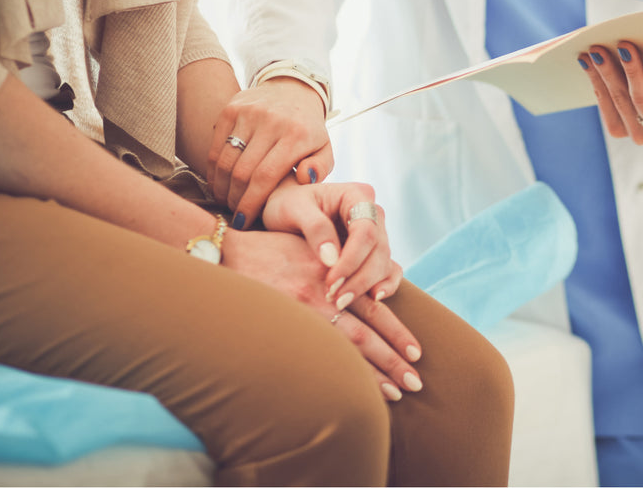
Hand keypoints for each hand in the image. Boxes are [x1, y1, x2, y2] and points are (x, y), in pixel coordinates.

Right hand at [206, 79, 332, 226]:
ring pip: (225, 161)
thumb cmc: (308, 130)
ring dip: (222, 187)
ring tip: (226, 200)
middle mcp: (271, 121)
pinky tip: (219, 183)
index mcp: (296, 135)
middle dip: (235, 199)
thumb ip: (321, 168)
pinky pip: (216, 146)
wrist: (293, 90)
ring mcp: (249, 112)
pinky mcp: (231, 108)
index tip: (244, 221)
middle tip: (236, 213)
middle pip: (242, 172)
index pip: (265, 177)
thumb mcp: (325, 149)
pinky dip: (214, 169)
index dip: (250, 204)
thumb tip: (304, 179)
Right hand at [223, 229, 421, 400]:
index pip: (374, 308)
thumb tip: (367, 290)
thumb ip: (337, 268)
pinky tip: (351, 391)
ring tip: (395, 393)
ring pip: (346, 348)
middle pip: (367, 333)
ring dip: (372, 373)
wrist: (225, 253)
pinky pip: (316, 355)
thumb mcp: (310, 249)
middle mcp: (323, 293)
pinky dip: (337, 372)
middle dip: (393, 359)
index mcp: (334, 274)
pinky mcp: (282, 324)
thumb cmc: (268, 251)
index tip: (417, 352)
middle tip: (416, 382)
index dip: (397, 332)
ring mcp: (301, 312)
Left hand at [262, 179, 401, 307]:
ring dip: (366, 286)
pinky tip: (374, 300)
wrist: (283, 212)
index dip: (352, 258)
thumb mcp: (292, 209)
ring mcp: (376, 233)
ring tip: (341, 303)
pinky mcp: (373, 252)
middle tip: (335, 299)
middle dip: (359, 277)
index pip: (366, 230)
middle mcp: (372, 213)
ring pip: (384, 262)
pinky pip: (389, 270)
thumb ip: (314, 228)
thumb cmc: (286, 205)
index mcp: (356, 195)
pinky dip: (386, 285)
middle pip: (379, 249)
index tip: (331, 280)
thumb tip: (332, 259)